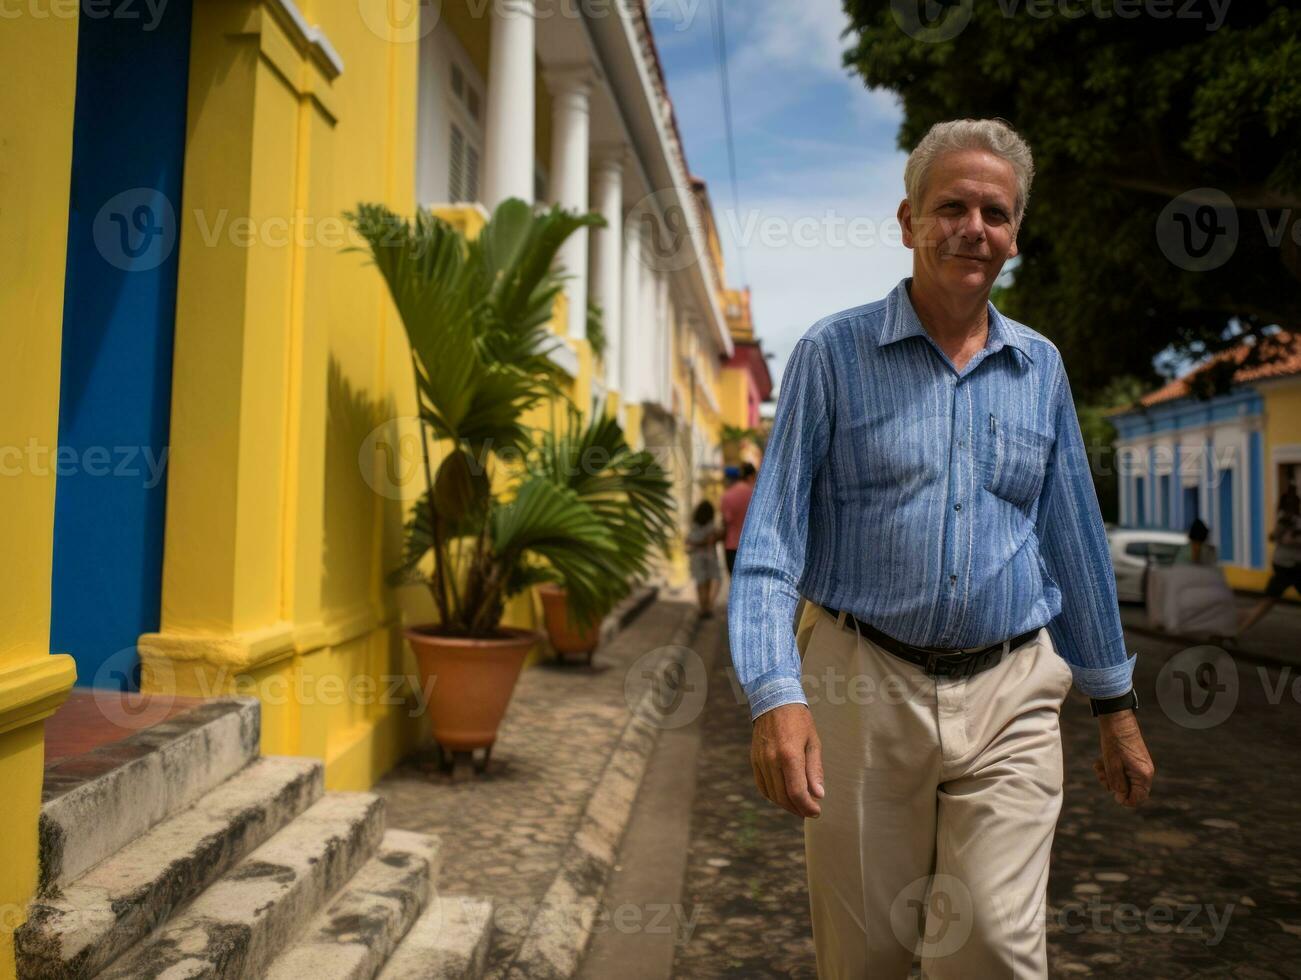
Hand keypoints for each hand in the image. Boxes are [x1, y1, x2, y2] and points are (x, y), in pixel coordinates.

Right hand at [751, 703, 823, 817]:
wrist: (774, 701)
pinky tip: (784, 796)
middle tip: (810, 811)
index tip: (817, 811)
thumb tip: (818, 794)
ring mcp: (760, 761)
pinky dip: (773, 796)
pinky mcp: (754, 760)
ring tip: (799, 805)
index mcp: (789, 755)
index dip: (807, 806)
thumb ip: (815, 770)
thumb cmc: (798, 720)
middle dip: (798, 808)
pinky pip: (762, 786)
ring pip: (772, 794)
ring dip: (786, 804)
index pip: (797, 792)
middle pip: (783, 797)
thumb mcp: (813, 742)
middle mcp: (772, 760)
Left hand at [1092, 710, 1154, 806]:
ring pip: (1124, 780)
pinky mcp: (1134, 760)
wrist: (1117, 719)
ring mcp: (1140, 766)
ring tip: (1098, 766)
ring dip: (1109, 776)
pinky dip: (1111, 769)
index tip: (1110, 789)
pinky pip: (1123, 771)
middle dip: (1113, 785)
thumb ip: (1117, 783)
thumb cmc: (1114, 742)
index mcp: (1143, 775)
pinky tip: (1100, 762)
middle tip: (1101, 775)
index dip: (1123, 799)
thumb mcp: (1112, 765)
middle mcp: (1145, 772)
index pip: (1137, 799)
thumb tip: (1122, 798)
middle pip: (1129, 790)